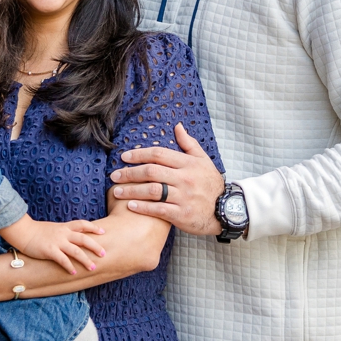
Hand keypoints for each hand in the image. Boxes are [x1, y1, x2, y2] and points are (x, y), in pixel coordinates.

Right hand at [1, 216, 106, 275]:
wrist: (23, 231)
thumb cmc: (35, 231)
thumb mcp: (52, 228)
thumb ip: (62, 232)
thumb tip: (68, 237)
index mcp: (64, 227)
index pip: (82, 224)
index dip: (93, 227)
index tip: (103, 231)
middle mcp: (63, 233)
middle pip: (84, 238)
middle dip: (95, 246)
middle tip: (104, 253)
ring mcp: (57, 242)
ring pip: (76, 251)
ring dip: (86, 260)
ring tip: (93, 267)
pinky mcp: (50, 250)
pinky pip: (63, 260)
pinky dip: (70, 266)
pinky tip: (74, 272)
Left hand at [110, 123, 224, 235]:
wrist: (226, 210)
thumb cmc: (211, 184)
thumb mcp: (204, 160)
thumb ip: (188, 143)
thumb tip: (177, 126)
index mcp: (188, 163)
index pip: (159, 154)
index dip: (139, 154)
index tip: (124, 156)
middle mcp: (185, 178)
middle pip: (152, 171)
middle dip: (130, 172)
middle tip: (114, 175)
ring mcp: (184, 197)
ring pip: (153, 190)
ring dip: (132, 190)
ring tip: (116, 191)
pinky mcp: (182, 214)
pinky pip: (159, 210)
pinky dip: (143, 208)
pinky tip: (130, 206)